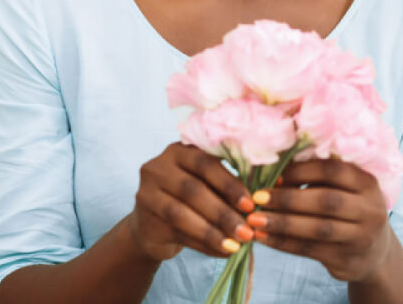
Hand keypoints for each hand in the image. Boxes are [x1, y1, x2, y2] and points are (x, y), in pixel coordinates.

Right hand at [127, 143, 256, 261]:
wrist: (153, 225)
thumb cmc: (189, 199)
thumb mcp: (206, 184)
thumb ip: (225, 187)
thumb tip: (257, 201)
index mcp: (178, 151)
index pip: (205, 163)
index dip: (229, 184)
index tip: (250, 205)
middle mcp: (157, 168)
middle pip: (193, 190)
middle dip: (223, 212)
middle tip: (246, 230)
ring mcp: (146, 194)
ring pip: (182, 214)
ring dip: (212, 232)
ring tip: (235, 245)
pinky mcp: (144, 221)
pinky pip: (177, 234)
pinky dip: (203, 245)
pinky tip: (222, 251)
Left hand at [246, 159, 392, 282]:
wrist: (374, 253)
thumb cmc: (350, 211)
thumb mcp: (346, 191)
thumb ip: (319, 180)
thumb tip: (274, 172)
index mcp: (368, 183)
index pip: (334, 171)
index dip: (302, 171)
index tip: (275, 175)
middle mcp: (370, 210)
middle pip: (326, 201)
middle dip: (288, 199)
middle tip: (257, 198)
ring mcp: (361, 237)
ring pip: (317, 229)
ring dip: (282, 223)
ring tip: (255, 220)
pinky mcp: (347, 260)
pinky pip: (310, 250)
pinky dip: (283, 243)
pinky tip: (264, 238)